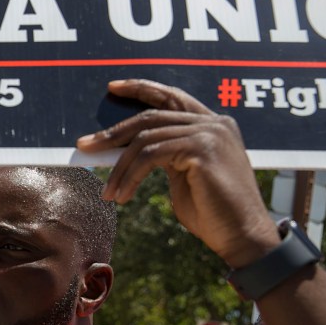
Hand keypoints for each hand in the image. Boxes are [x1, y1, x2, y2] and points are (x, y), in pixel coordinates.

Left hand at [76, 79, 278, 267]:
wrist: (241, 236)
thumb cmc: (211, 212)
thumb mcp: (181, 175)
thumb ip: (162, 156)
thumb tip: (122, 150)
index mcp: (212, 125)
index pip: (171, 97)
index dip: (141, 88)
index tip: (112, 88)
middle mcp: (214, 123)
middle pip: (150, 117)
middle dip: (112, 133)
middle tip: (84, 145)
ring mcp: (210, 133)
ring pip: (145, 140)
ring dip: (119, 168)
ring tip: (107, 193)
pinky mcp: (202, 150)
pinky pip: (151, 157)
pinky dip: (129, 177)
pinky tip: (122, 196)